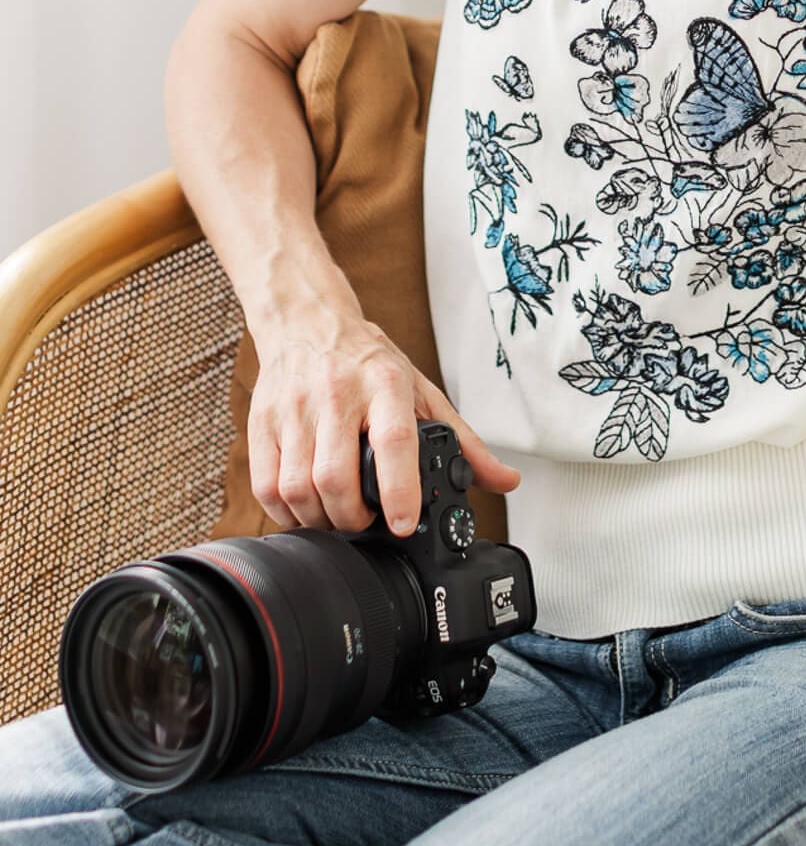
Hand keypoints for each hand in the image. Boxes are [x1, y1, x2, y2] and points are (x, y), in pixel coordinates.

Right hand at [248, 317, 521, 535]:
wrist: (308, 321)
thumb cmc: (368, 361)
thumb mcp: (421, 390)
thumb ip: (463, 441)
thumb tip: (504, 481)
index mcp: (384, 383)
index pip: (392, 440)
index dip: (398, 490)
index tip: (401, 524)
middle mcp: (336, 393)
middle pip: (335, 476)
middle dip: (352, 519)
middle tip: (366, 524)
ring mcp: (293, 408)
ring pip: (298, 487)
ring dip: (320, 519)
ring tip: (337, 518)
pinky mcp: (261, 421)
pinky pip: (266, 486)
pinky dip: (286, 512)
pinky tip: (306, 509)